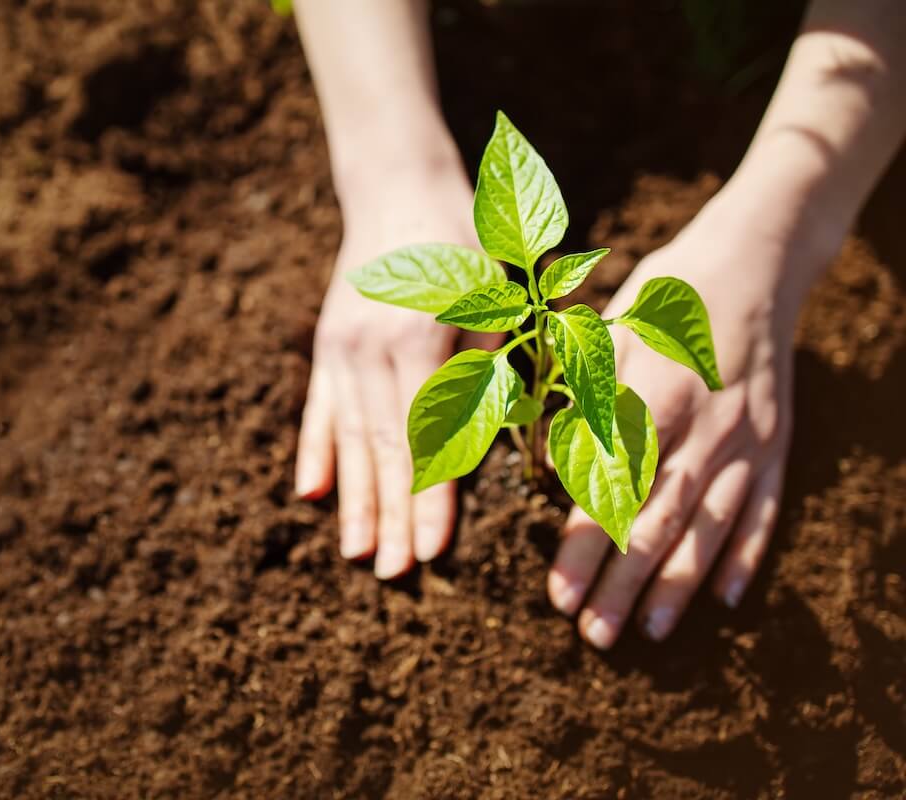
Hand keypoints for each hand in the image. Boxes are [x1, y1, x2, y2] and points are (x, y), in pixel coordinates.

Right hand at [296, 165, 499, 577]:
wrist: (399, 189)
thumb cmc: (466, 243)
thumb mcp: (496, 296)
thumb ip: (488, 368)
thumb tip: (486, 445)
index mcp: (419, 338)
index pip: (426, 439)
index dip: (428, 499)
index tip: (431, 552)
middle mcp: (370, 350)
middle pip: (380, 449)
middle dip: (388, 515)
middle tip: (393, 575)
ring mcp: (340, 349)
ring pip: (347, 438)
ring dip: (352, 499)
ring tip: (356, 553)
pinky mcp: (326, 347)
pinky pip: (318, 408)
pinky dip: (314, 451)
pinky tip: (308, 493)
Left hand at [546, 196, 816, 648]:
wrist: (753, 264)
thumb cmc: (662, 299)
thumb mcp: (611, 335)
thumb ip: (585, 401)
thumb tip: (554, 468)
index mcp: (653, 399)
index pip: (611, 491)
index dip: (583, 547)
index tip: (558, 593)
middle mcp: (704, 429)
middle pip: (660, 522)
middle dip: (624, 584)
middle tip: (594, 635)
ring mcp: (748, 441)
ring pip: (712, 526)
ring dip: (680, 584)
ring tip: (651, 633)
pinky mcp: (777, 445)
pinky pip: (764, 509)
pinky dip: (747, 555)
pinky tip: (728, 599)